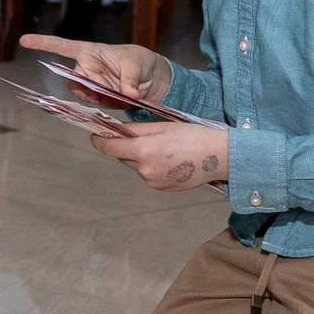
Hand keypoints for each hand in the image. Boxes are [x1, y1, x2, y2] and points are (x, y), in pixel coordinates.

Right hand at [19, 33, 169, 105]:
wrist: (152, 79)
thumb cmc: (140, 62)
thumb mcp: (136, 65)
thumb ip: (130, 80)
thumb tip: (128, 94)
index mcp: (90, 52)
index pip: (62, 46)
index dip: (43, 43)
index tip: (24, 40)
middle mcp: (86, 68)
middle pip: (75, 79)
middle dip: (90, 85)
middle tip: (109, 87)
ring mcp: (91, 85)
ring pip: (81, 95)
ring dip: (96, 98)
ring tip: (116, 94)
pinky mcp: (97, 100)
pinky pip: (93, 106)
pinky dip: (104, 106)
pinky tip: (118, 101)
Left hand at [91, 121, 227, 192]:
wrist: (218, 156)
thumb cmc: (192, 136)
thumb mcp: (162, 126)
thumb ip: (136, 130)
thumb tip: (116, 131)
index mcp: (143, 151)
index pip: (110, 148)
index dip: (100, 141)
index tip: (95, 136)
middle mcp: (145, 170)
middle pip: (123, 158)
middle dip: (128, 148)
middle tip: (145, 138)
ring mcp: (153, 182)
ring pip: (137, 167)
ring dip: (141, 158)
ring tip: (164, 149)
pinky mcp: (161, 188)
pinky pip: (148, 175)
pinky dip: (152, 167)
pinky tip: (170, 161)